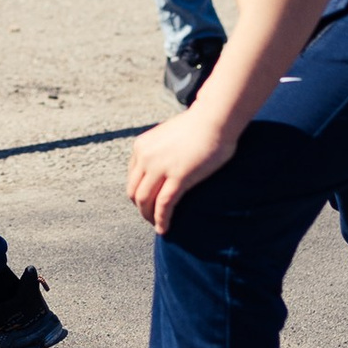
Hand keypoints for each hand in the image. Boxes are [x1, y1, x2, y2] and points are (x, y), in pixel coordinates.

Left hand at [126, 106, 235, 233]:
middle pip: (134, 192)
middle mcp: (146, 157)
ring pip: (145, 201)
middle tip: (151, 217)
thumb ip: (163, 150)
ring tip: (157, 226)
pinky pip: (164, 205)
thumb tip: (168, 163)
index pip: (132, 178)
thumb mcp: (170, 135)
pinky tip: (164, 229)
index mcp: (142, 146)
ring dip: (149, 217)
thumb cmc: (200, 125)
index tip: (148, 203)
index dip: (138, 194)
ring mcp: (160, 167)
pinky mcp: (178, 177)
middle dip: (141, 208)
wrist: (215, 118)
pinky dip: (161, 220)